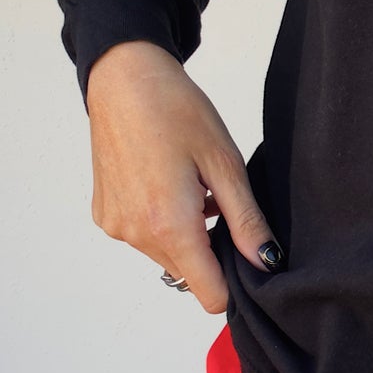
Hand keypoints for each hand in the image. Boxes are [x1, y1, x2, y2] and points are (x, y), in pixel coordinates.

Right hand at [85, 40, 280, 314]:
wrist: (123, 78)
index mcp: (169, 225)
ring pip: (166, 256)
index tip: (244, 253)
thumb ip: (247, 221)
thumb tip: (267, 262)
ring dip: (185, 234)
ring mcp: (115, 226)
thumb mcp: (225, 163)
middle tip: (216, 199)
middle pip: (188, 275)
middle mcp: (135, 234)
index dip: (233, 282)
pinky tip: (165, 182)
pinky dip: (160, 222)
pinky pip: (142, 236)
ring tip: (189, 185)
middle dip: (209, 249)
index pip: (208, 295)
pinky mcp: (104, 215)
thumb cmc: (176, 110)